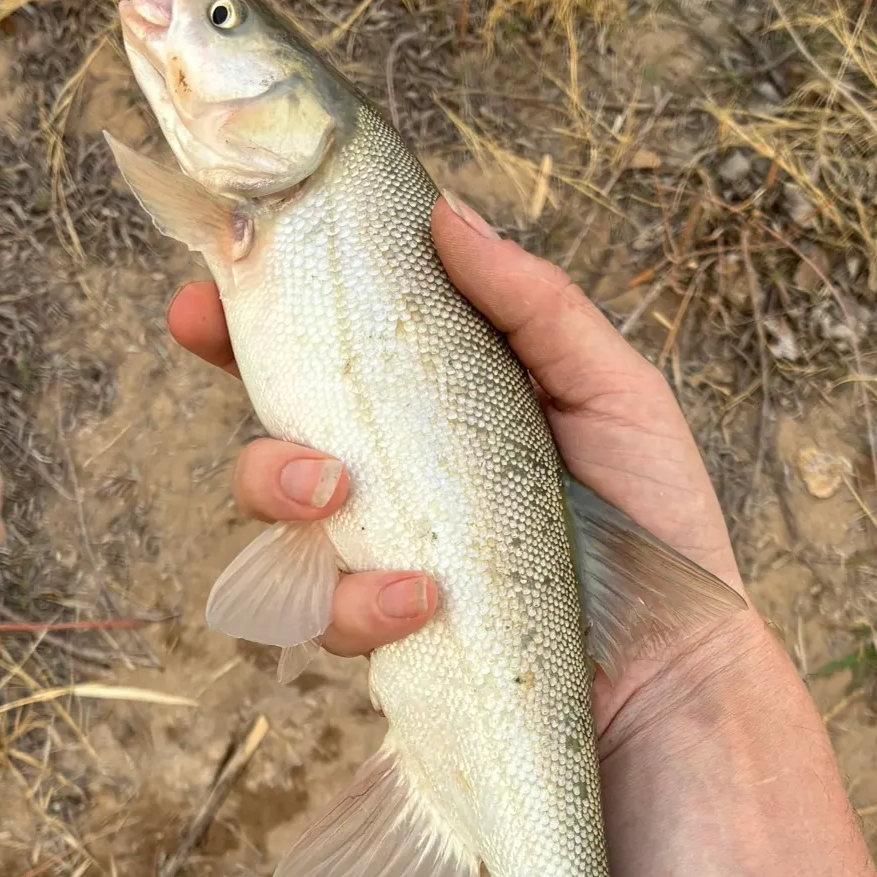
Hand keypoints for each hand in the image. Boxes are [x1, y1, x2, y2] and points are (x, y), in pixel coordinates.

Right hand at [167, 190, 741, 717]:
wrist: (672, 664)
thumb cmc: (654, 517)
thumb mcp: (611, 389)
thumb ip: (533, 305)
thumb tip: (446, 212)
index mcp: (438, 406)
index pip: (328, 354)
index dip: (251, 320)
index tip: (204, 299)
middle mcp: (399, 480)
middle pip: (277, 444)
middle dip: (255, 434)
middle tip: (293, 441)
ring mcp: (388, 560)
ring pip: (281, 532)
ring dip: (286, 503)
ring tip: (340, 497)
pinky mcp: (392, 634)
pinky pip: (327, 616)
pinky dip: (360, 603)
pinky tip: (424, 598)